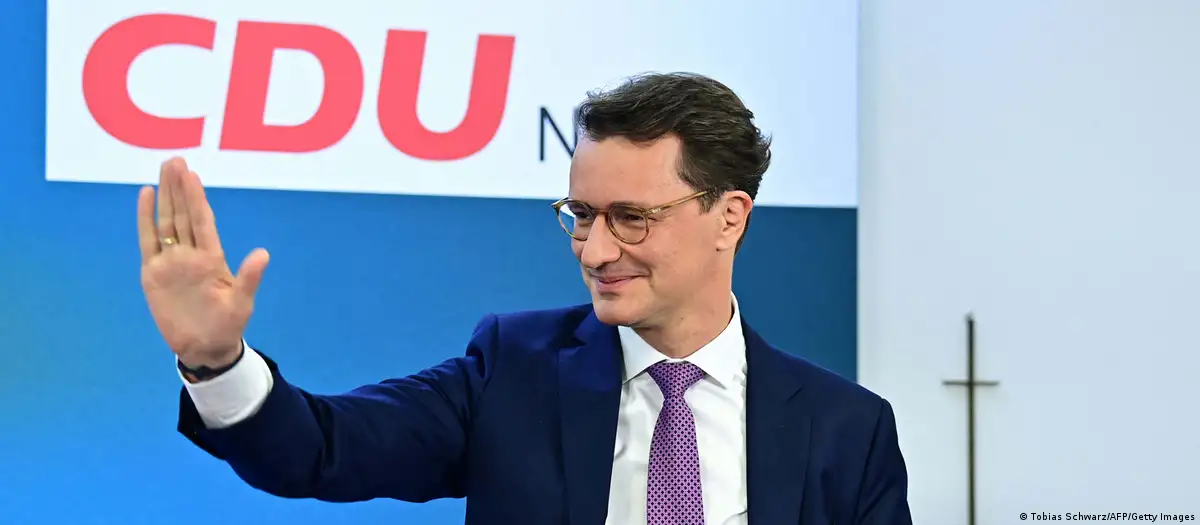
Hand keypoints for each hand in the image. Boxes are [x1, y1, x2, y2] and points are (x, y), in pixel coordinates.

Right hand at [138, 157, 269, 367]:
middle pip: (183, 215)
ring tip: (163, 171)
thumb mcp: (241, 302)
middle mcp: (191, 254)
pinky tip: (145, 196)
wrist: (204, 347)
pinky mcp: (153, 273)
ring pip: (166, 222)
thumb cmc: (227, 325)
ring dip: (164, 197)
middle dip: (179, 188)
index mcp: (213, 258)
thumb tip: (263, 253)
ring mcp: (172, 262)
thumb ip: (249, 277)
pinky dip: (145, 219)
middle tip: (175, 160)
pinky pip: (148, 241)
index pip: (203, 221)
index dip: (197, 198)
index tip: (193, 175)